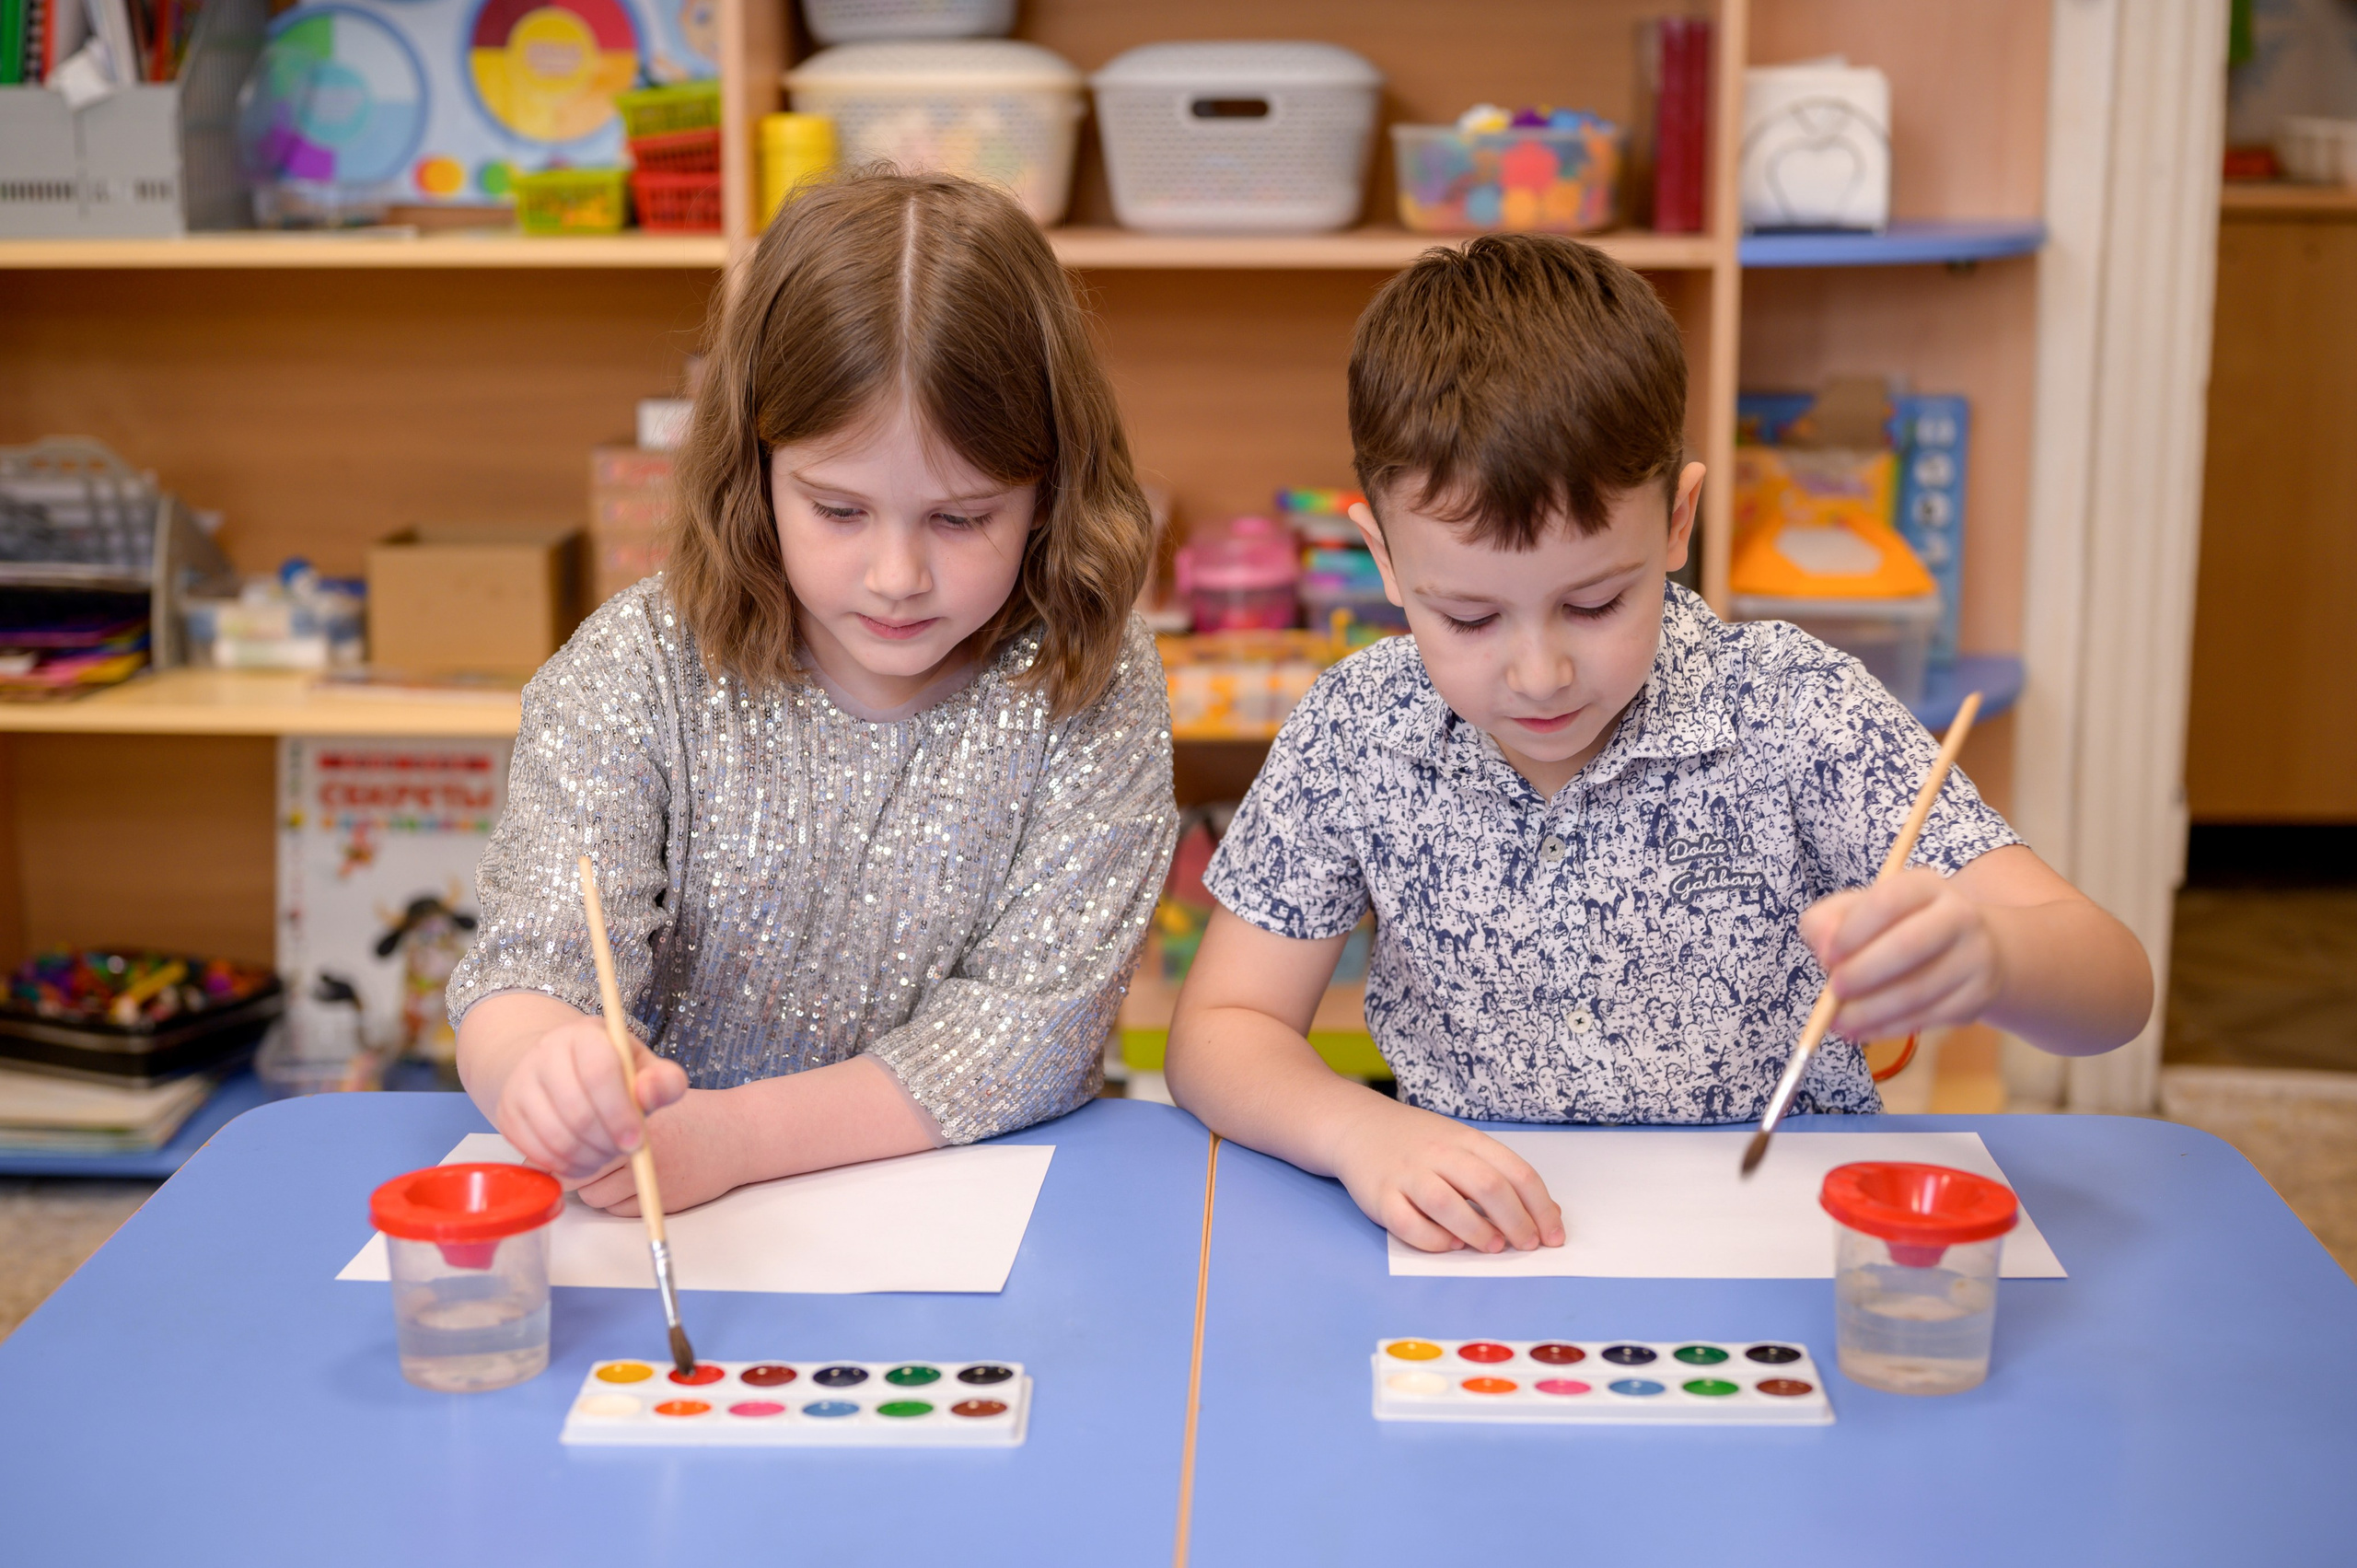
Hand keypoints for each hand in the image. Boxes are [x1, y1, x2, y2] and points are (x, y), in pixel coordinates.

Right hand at [491, 1016, 687, 1181]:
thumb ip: (663, 1081)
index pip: (599, 1072)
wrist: (563, 1069)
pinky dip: (565, 1166)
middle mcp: (545, 1053)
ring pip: (555, 1136)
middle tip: (624, 1151)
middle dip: (607, 1142)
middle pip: (577, 1111)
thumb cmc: (614, 1072)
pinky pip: (536, 1152)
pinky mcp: (507, 1113)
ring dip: (588, 1158)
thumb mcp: (645, 1069)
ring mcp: (520, 1083)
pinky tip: (583, 1160)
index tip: (637, 1142)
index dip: (620, 1113)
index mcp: (585, 1035)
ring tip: (606, 1154)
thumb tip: (651, 1093)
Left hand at [572, 1088, 749, 1215]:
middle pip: (579, 1175)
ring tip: (617, 1171)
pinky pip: (619, 1211)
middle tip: (591, 1160)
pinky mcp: (661, 1202)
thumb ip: (610, 1111)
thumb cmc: (690, 1116)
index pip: (577, 1141)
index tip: (570, 1145)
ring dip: (599, 1187)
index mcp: (633, 1117)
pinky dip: (620, 1202)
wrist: (737, 1136)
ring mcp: (651, 1178)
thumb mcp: (649, 1097)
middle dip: (579, 1171)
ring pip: (595, 1196)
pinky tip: (636, 1184)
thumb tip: (559, 1136)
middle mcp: (639, 1149)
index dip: (569, 1147)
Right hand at [1327, 1097, 1563, 1253]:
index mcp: (1467, 1140)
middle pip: (1486, 1185)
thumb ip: (1501, 1175)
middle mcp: (1438, 1153)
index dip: (1540, 1206)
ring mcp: (1407, 1174)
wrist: (1357, 1126)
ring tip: (1493, 1247)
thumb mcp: (1464, 1147)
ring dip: (1477, 1231)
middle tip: (1527, 1245)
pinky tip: (1449, 1244)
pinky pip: (1407, 1223)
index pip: (1515, 1171)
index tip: (1552, 1236)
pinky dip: (1432, 1239)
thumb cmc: (1419, 1142)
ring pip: (1446, 1203)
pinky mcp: (1379, 1196)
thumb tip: (1548, 1213)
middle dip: (1516, 1221)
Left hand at [1800, 866, 2004, 1040]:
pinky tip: (1861, 1031)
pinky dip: (1888, 1028)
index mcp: (1925, 886)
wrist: (1968, 950)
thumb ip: (1828, 920)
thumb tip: (1822, 947)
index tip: (1826, 957)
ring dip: (1871, 1011)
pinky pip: (1928, 1017)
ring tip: (1837, 1021)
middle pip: (1909, 945)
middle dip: (1863, 973)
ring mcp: (1974, 956)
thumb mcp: (1859, 912)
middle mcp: (1959, 915)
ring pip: (1919, 990)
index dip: (1853, 931)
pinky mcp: (1977, 995)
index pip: (1888, 902)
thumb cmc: (1897, 927)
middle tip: (1833, 991)